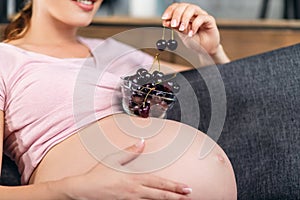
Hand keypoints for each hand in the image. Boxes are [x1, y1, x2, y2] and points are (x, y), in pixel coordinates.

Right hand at [63, 139, 191, 199]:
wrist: (83, 191)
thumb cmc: (98, 174)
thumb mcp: (113, 159)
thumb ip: (130, 152)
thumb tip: (141, 142)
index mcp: (133, 178)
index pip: (158, 183)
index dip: (173, 186)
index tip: (185, 187)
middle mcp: (134, 191)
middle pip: (160, 195)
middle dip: (176, 196)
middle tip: (189, 195)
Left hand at [162, 3, 220, 56]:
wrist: (205, 50)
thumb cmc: (194, 41)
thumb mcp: (182, 35)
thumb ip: (175, 28)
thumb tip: (165, 22)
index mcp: (185, 14)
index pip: (177, 7)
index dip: (170, 11)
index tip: (164, 18)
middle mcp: (193, 13)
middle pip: (184, 6)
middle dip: (176, 15)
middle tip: (173, 24)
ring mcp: (202, 15)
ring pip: (192, 9)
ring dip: (185, 18)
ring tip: (182, 29)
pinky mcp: (210, 20)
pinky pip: (202, 18)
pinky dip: (195, 25)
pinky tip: (191, 33)